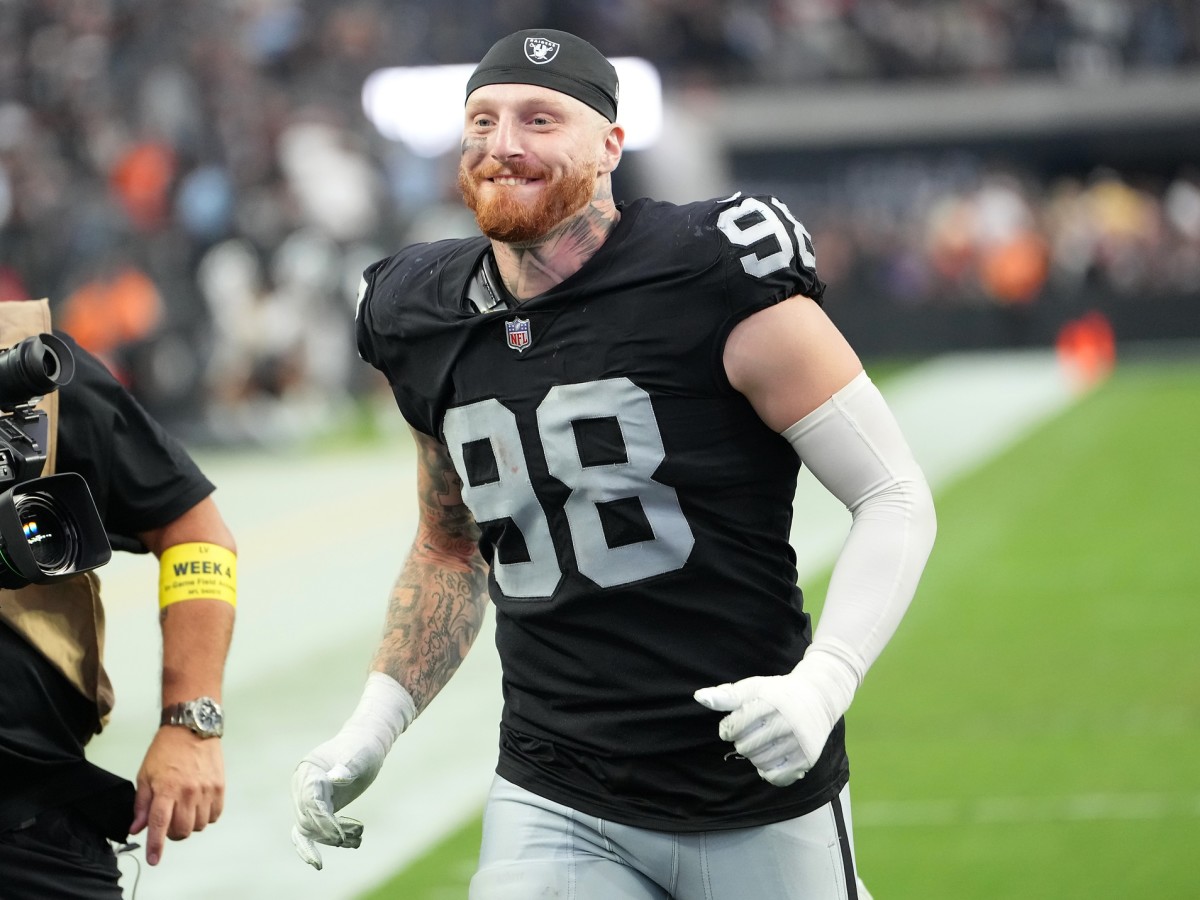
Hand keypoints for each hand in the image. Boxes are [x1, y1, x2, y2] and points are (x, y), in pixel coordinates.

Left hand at [130, 727, 224, 865]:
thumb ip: (142, 804)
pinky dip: (206, 816)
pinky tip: (199, 805)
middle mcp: (188, 792)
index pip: (159, 824)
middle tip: (169, 820)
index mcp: (166, 789)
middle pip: (182, 830)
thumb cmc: (166, 750)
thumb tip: (137, 828)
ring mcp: (206, 790)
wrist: (192, 728)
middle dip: (173, 833)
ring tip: (185, 809)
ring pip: (199, 825)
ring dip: (190, 824)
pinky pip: (215, 815)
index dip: (155, 846)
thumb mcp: (145, 775)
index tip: (153, 860)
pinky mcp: (220, 787)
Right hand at [290, 673, 414, 869]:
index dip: (324, 820)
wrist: (364, 743)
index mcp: (309, 770)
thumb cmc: (362, 748)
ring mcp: (304, 797)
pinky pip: (304, 831)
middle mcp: (301, 785)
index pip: (310, 802)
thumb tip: (337, 777)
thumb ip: (348, 766)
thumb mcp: (359, 756)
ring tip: (355, 839)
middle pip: (307, 818)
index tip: (340, 834)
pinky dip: (308, 847)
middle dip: (328, 832)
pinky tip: (317, 864)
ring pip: (308, 828)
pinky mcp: (313, 807)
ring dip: (329, 838)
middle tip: (352, 837)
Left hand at [694, 647, 856, 786]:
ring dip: (755, 756)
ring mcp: (798, 742)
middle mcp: (786, 723)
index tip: (735, 724)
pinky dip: (769, 771)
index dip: (728, 728)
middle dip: (743, 741)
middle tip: (753, 732)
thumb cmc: (780, 692)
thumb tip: (699, 697)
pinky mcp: (807, 758)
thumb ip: (726, 695)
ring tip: (763, 743)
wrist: (820, 696)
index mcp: (770, 703)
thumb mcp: (753, 687)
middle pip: (745, 747)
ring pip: (760, 763)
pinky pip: (777, 777)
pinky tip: (772, 757)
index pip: (734, 727)